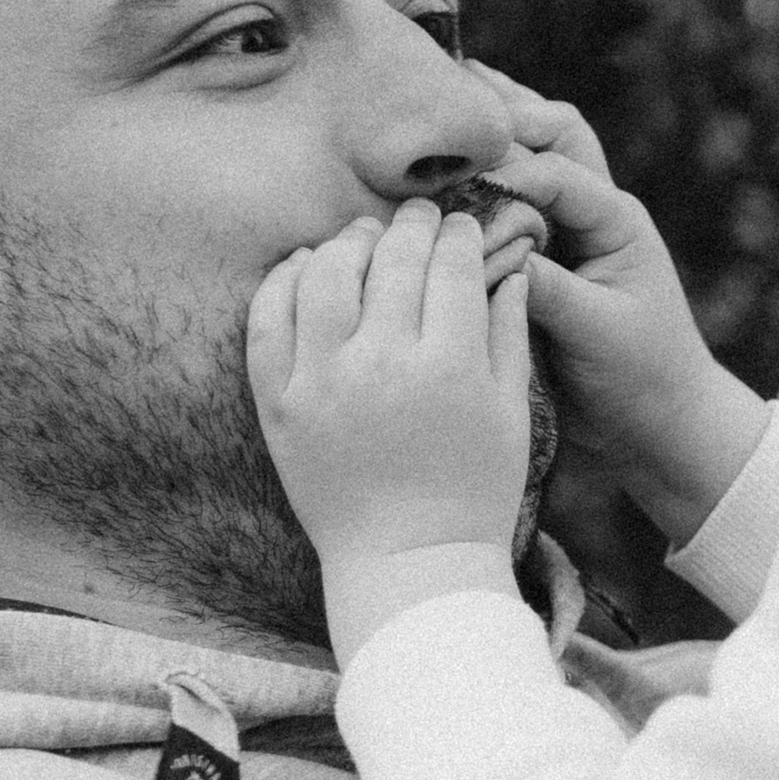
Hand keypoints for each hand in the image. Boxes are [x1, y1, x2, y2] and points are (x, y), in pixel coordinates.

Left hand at [248, 201, 530, 652]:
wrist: (408, 565)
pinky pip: (267, 322)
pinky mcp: (279, 405)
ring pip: (326, 276)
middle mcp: (381, 366)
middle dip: (411, 225)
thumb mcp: (510, 411)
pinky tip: (307, 265)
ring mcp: (322, 383)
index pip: (451, 266)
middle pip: (392, 261)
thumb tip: (508, 267)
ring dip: (348, 243)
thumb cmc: (474, 491)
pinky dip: (285, 282)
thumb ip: (508, 333)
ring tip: (364, 235)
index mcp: (448, 366)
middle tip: (419, 214)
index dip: (460, 234)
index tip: (463, 223)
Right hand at [468, 63, 769, 543]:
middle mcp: (593, 212)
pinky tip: (432, 172)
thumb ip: (548, 290)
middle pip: (552, 133)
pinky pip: (508, 202)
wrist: (658, 426)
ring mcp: (568, 230)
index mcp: (615, 219)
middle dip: (506, 110)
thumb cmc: (641, 378)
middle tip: (444, 90)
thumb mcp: (597, 333)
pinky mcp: (542, 256)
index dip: (509, 168)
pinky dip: (478, 179)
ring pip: (532, 157)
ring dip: (492, 134)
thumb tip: (490, 254)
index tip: (459, 178)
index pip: (558, 171)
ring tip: (433, 105)